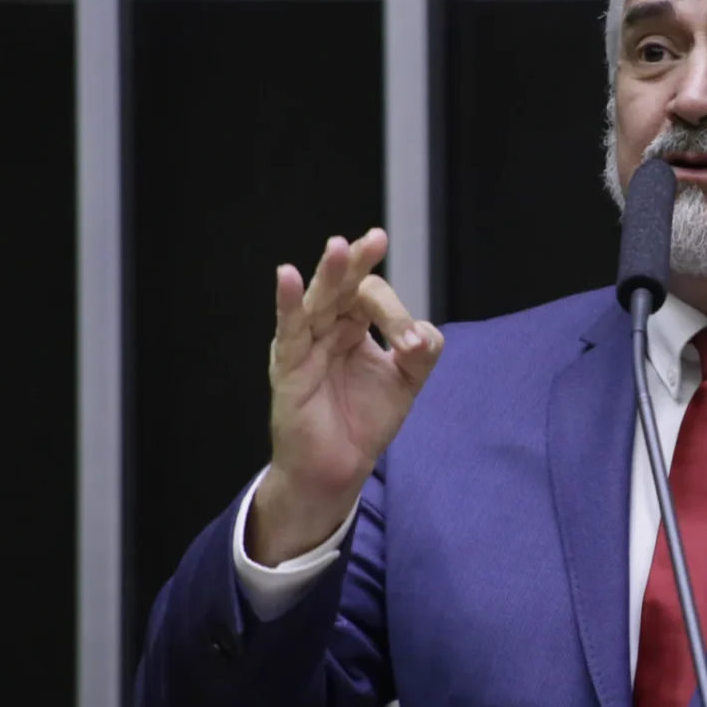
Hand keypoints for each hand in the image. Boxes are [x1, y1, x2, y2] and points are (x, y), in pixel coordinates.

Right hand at [250, 229, 443, 563]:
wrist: (340, 467)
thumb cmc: (364, 420)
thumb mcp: (405, 382)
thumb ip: (420, 354)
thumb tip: (421, 335)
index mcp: (354, 326)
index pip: (373, 300)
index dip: (396, 316)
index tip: (410, 346)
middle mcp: (328, 328)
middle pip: (343, 287)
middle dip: (359, 263)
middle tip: (376, 239)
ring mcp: (306, 344)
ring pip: (318, 301)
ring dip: (329, 274)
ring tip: (339, 247)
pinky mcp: (288, 366)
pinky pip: (288, 330)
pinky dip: (287, 303)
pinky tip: (286, 276)